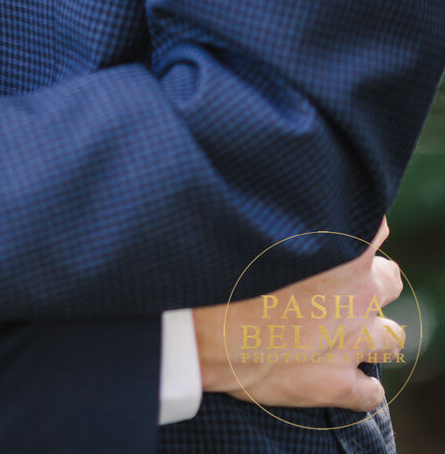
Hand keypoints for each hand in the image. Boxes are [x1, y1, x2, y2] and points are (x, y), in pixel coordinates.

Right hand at [195, 221, 403, 414]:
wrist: (201, 329)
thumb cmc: (220, 269)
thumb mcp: (256, 223)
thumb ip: (287, 216)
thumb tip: (288, 200)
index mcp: (342, 244)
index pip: (373, 225)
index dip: (353, 233)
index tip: (333, 239)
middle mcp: (358, 291)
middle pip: (389, 280)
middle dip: (370, 283)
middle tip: (335, 287)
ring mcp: (353, 339)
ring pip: (391, 337)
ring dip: (370, 335)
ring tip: (339, 333)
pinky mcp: (339, 383)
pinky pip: (371, 392)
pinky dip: (361, 388)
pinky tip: (338, 378)